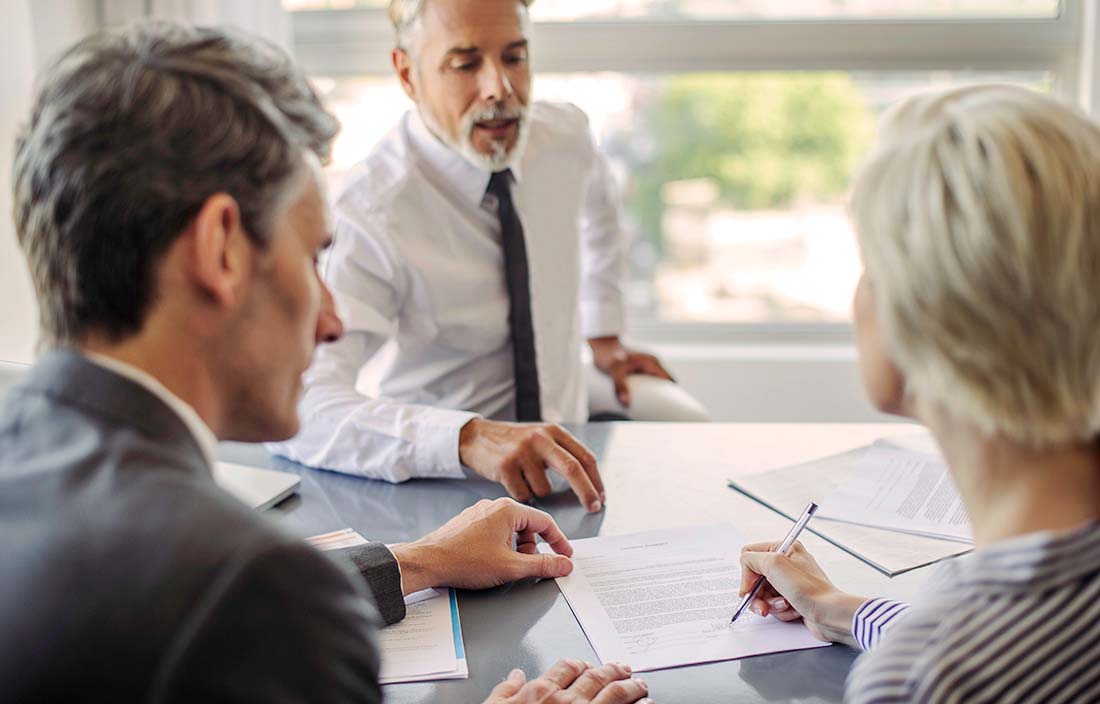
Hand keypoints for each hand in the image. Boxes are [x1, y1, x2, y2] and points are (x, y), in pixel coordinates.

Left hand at [390, 498, 574, 593]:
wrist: (427, 562)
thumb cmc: (463, 561)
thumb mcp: (511, 567)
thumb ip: (542, 565)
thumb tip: (563, 565)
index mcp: (507, 510)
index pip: (545, 522)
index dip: (558, 541)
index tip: (564, 555)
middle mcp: (493, 506)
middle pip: (527, 525)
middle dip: (531, 548)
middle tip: (525, 566)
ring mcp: (479, 513)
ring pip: (510, 530)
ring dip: (515, 549)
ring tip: (504, 565)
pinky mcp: (469, 523)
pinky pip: (495, 531)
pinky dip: (501, 546)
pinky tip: (490, 561)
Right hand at [459, 418, 604, 512]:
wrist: (476, 436)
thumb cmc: (513, 442)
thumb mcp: (541, 437)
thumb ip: (562, 453)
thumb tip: (588, 483)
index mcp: (553, 431)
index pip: (584, 456)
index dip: (596, 480)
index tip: (600, 497)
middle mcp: (540, 438)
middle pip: (573, 469)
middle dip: (586, 492)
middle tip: (593, 508)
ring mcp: (522, 452)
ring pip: (545, 489)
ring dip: (539, 493)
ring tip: (525, 479)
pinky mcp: (505, 466)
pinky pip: (523, 494)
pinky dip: (521, 494)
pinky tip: (512, 481)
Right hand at [484, 659, 651, 703]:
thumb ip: (505, 691)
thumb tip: (516, 676)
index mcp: (540, 693)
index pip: (567, 667)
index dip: (580, 664)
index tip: (588, 665)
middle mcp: (566, 703)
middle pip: (596, 677)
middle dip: (613, 670)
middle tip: (624, 669)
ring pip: (615, 693)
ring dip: (631, 687)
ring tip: (641, 685)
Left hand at [588, 337, 673, 406]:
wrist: (600, 343)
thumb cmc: (607, 355)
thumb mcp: (613, 371)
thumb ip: (619, 386)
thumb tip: (626, 403)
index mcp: (651, 362)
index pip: (670, 380)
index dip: (674, 393)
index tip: (672, 407)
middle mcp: (651, 362)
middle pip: (665, 382)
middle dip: (665, 396)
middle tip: (660, 412)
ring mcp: (645, 364)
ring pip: (657, 381)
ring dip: (656, 392)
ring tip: (651, 408)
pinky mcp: (638, 367)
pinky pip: (648, 379)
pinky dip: (648, 389)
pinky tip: (641, 399)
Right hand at [739, 541, 865, 646]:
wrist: (830, 615)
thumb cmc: (811, 590)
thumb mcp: (775, 565)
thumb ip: (752, 559)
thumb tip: (745, 564)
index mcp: (785, 548)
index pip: (751, 556)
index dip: (748, 574)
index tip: (752, 587)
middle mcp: (787, 564)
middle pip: (755, 578)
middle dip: (759, 594)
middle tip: (763, 604)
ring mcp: (790, 582)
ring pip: (763, 594)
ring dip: (771, 603)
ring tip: (784, 605)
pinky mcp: (792, 598)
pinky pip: (774, 604)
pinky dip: (780, 610)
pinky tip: (793, 610)